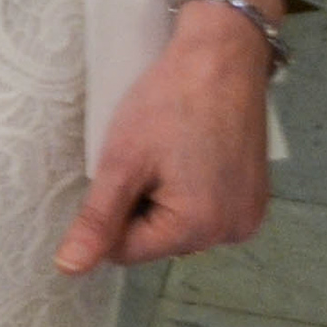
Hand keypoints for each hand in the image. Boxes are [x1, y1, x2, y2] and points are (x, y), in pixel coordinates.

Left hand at [54, 1, 272, 270]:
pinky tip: (188, 153)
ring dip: (163, 197)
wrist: (223, 57)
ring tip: (167, 151)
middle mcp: (232, 233)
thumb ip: (98, 219)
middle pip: (158, 240)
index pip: (128, 251)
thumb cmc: (169, 103)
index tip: (115, 170)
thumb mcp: (122, 160)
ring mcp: (249, 215)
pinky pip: (208, 209)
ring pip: (182, 225)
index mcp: (199, 229)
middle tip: (143, 155)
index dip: (108, 214)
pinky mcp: (256, 197)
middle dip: (140, 205)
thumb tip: (69, 269)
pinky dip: (190, 189)